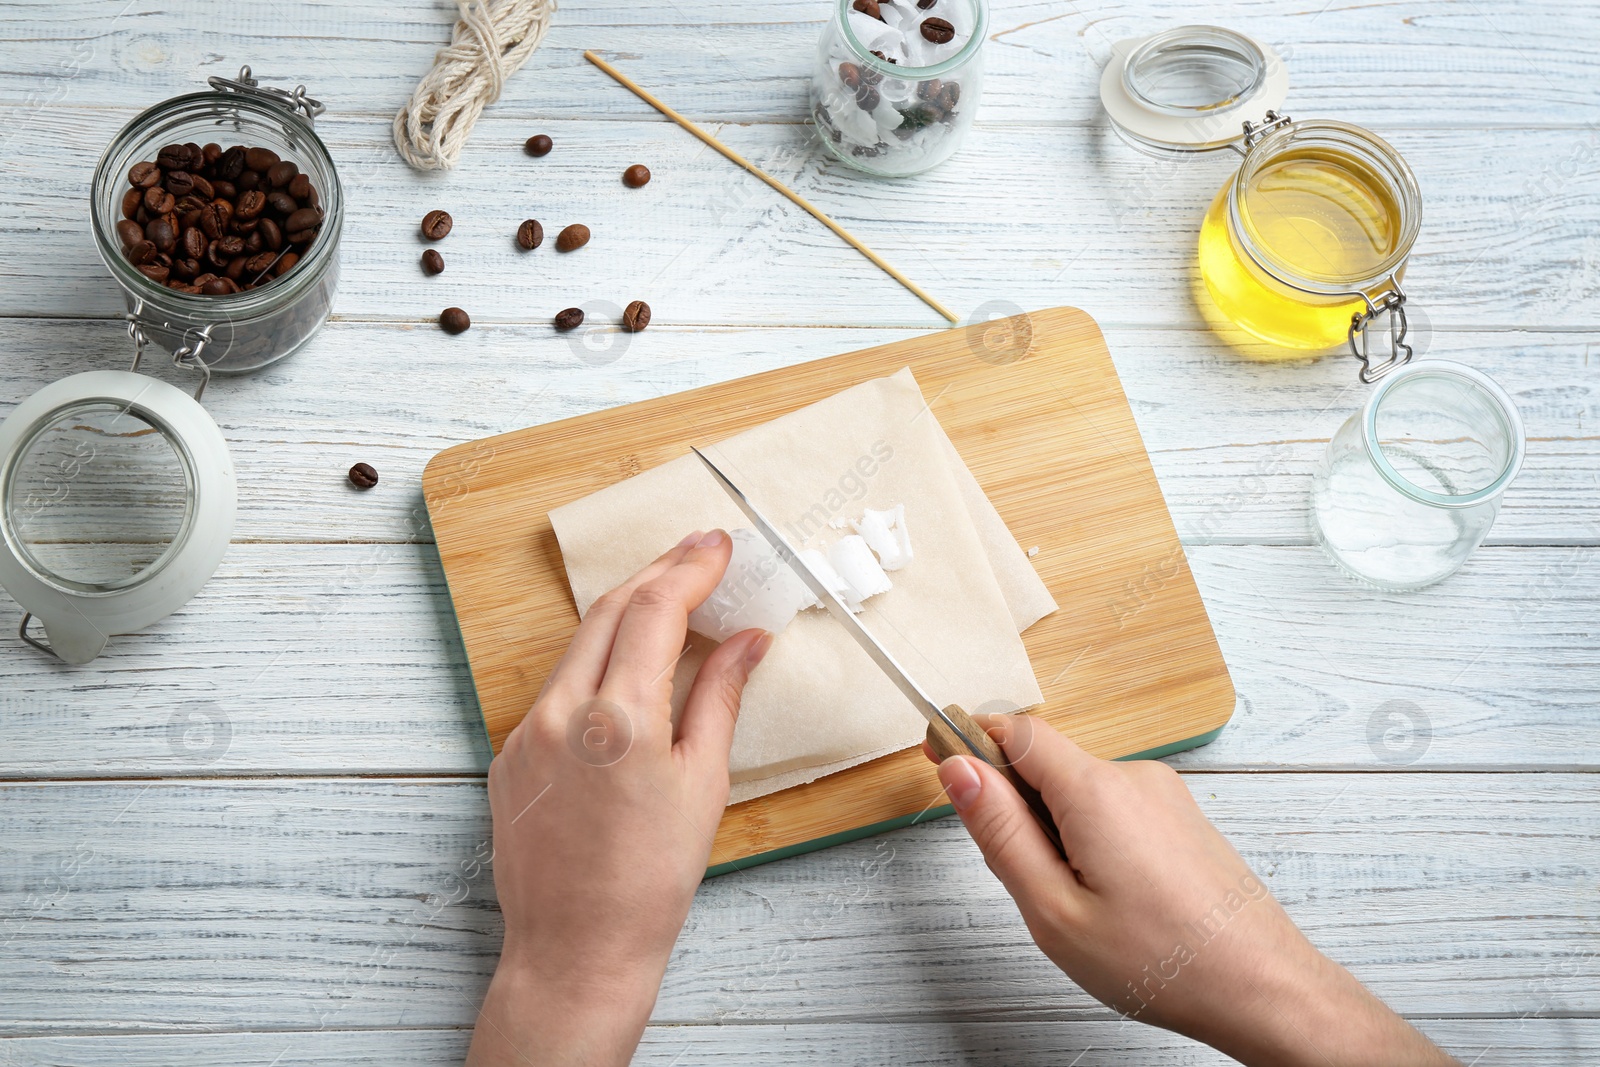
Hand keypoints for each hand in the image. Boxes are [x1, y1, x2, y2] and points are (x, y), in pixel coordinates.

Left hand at [467, 529, 771, 1066]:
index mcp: (620, 719)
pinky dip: (595, 666)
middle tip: (697, 553)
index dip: (690, 568)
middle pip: (609, 610)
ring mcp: (527, 732)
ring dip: (624, 615)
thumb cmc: (649, 880)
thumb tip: (746, 640)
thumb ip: (721, 698)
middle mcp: (562, 713)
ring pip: (578, 645)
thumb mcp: (704, 784)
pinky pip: (556, 688)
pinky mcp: (508, 755)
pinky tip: (626, 675)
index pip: (655, 611)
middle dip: (656, 573)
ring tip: (669, 601)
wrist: (577, 947)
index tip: (717, 545)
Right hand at [926, 715, 1457, 1066]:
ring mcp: (1164, 795)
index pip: (1015, 730)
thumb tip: (959, 771)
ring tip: (1077, 903)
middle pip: (1046, 762)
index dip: (971, 740)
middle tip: (1022, 876)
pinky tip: (1110, 898)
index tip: (939, 758)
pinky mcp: (1181, 817)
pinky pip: (1114, 808)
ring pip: (1080, 790)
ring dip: (1057, 829)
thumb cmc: (1162, 960)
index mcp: (1096, 790)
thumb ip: (1000, 832)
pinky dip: (1092, 840)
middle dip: (1016, 805)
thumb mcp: (1053, 909)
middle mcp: (1134, 777)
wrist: (1260, 987)